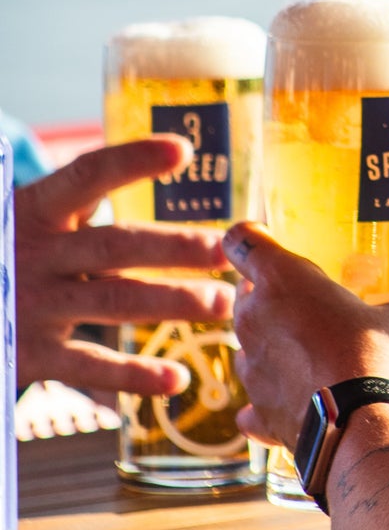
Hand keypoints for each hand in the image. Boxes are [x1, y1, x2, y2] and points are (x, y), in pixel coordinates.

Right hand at [15, 137, 233, 393]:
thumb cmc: (5, 255)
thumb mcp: (26, 220)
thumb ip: (73, 204)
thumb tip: (153, 166)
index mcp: (34, 210)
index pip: (87, 176)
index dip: (133, 161)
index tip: (182, 150)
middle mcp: (35, 254)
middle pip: (116, 245)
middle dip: (176, 246)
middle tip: (226, 250)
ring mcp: (33, 305)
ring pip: (115, 300)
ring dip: (174, 301)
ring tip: (222, 303)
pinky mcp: (30, 354)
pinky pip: (90, 365)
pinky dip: (135, 375)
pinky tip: (176, 378)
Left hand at [224, 222, 388, 448]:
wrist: (362, 432)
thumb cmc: (379, 360)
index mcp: (283, 280)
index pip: (241, 241)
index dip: (252, 237)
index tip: (268, 240)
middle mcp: (254, 320)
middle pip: (246, 294)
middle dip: (271, 296)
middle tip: (308, 302)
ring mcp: (251, 368)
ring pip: (250, 344)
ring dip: (272, 344)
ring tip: (311, 352)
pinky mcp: (257, 410)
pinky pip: (254, 398)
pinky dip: (272, 396)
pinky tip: (296, 399)